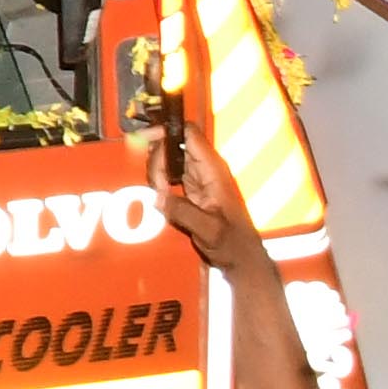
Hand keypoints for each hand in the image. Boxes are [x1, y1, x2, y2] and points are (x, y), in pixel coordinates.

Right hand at [151, 100, 272, 269]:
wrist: (242, 258)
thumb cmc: (233, 243)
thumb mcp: (208, 230)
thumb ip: (183, 212)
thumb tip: (158, 197)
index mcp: (214, 170)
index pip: (189, 134)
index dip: (166, 130)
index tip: (144, 140)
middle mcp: (207, 167)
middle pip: (173, 144)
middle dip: (157, 160)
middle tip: (157, 187)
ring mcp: (200, 176)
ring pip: (169, 157)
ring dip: (157, 171)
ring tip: (161, 195)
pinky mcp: (194, 186)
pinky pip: (171, 172)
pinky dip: (160, 179)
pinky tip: (162, 196)